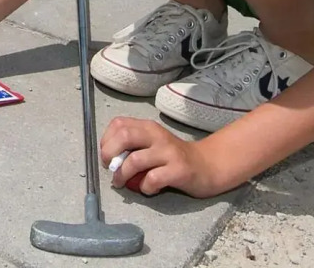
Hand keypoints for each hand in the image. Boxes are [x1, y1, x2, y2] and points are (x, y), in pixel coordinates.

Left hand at [100, 116, 228, 198]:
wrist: (207, 166)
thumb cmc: (173, 157)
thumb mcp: (152, 145)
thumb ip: (133, 147)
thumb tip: (110, 161)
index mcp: (148, 127)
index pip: (119, 124)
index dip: (106, 139)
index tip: (106, 155)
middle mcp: (157, 136)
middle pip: (125, 135)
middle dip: (109, 153)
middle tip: (108, 167)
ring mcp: (168, 152)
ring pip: (135, 160)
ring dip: (122, 175)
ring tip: (120, 183)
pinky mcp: (178, 170)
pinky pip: (152, 179)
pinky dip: (144, 187)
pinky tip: (147, 189)